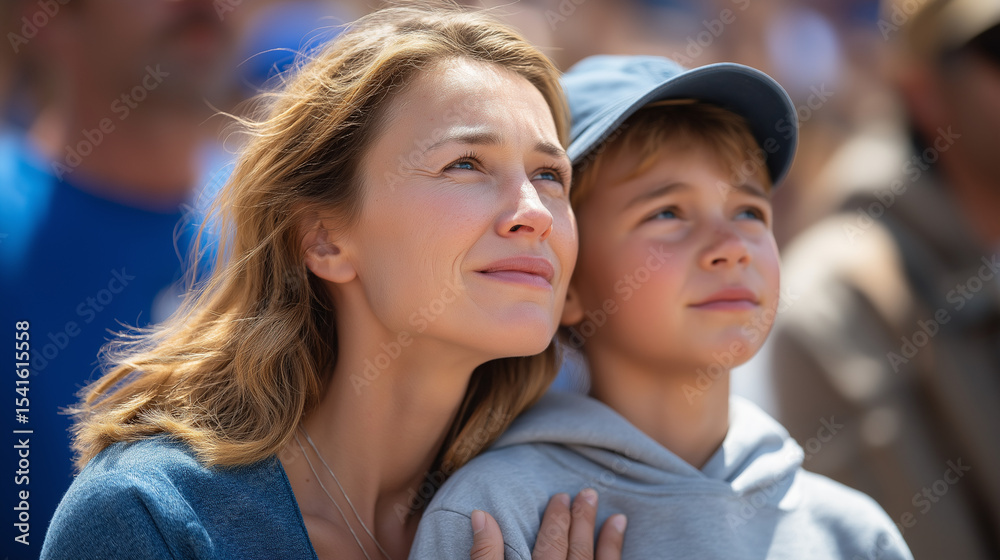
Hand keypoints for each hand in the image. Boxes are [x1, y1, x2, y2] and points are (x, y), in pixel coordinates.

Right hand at [468, 489, 626, 559]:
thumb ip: (486, 555)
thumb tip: (481, 515)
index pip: (551, 544)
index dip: (556, 520)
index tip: (561, 497)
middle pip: (577, 551)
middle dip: (582, 521)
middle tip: (588, 494)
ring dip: (610, 542)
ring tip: (618, 518)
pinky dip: (616, 558)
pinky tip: (620, 546)